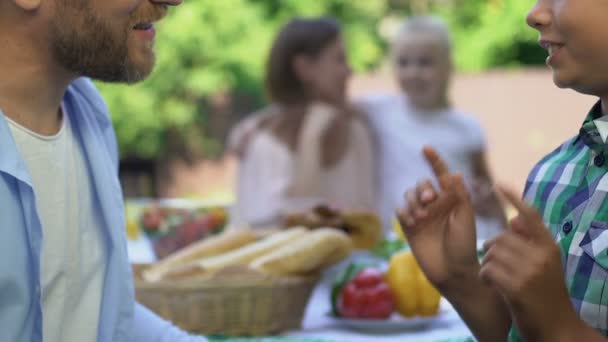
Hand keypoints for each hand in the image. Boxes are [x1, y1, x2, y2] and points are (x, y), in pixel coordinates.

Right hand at [397, 146, 478, 290]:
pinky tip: (413, 222)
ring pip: (408, 195)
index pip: (441, 174)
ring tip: (421, 217)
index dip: (434, 160)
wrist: (452, 271)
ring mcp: (421, 215)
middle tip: (429, 201)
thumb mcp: (466, 218)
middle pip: (421, 184)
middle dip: (423, 188)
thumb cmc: (464, 245)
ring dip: (413, 201)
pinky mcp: (409, 227)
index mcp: (451, 199)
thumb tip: (455, 172)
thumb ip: (459, 195)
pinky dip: (404, 212)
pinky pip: (400, 210)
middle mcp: (435, 204)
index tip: (425, 148)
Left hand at [480, 186, 577, 340]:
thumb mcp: (544, 265)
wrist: (557, 327)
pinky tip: (492, 285)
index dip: (513, 198)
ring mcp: (529, 272)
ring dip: (486, 264)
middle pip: (501, 238)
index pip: (530, 215)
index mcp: (549, 247)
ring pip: (491, 253)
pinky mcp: (516, 287)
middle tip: (493, 263)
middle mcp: (541, 256)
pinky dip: (485, 277)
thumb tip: (513, 217)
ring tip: (494, 276)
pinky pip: (488, 270)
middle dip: (491, 249)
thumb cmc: (546, 295)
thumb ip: (529, 242)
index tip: (499, 184)